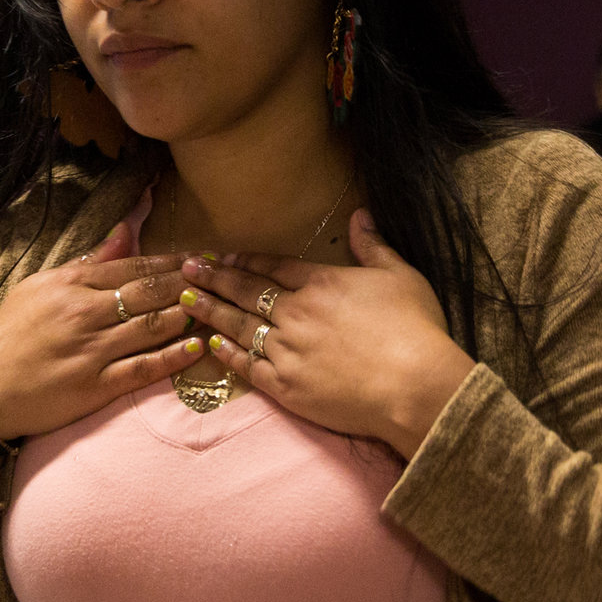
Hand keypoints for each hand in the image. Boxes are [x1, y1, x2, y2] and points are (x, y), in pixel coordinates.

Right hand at [0, 216, 205, 441]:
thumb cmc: (9, 336)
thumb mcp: (38, 288)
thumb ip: (85, 262)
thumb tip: (125, 230)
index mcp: (69, 286)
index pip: (131, 267)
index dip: (171, 261)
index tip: (201, 256)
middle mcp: (83, 314)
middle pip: (148, 293)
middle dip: (189, 283)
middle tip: (221, 277)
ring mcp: (91, 351)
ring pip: (151, 327)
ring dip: (188, 315)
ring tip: (216, 306)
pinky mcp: (95, 387)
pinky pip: (142, 368)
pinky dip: (173, 357)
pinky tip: (198, 348)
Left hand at [176, 210, 475, 456]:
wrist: (414, 387)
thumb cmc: (416, 330)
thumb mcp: (401, 276)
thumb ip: (375, 245)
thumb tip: (360, 214)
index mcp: (322, 283)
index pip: (274, 266)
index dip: (246, 260)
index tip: (222, 255)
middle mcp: (296, 312)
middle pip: (246, 292)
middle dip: (213, 278)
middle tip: (186, 268)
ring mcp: (287, 350)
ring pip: (239, 326)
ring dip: (210, 311)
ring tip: (185, 300)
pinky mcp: (286, 387)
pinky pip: (248, 366)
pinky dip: (228, 354)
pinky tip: (212, 344)